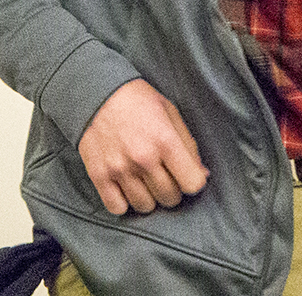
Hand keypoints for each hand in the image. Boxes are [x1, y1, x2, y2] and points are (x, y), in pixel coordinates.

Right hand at [77, 79, 209, 214]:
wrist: (98, 93)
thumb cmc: (139, 101)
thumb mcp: (171, 114)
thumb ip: (189, 146)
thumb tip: (202, 174)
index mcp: (165, 140)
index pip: (192, 183)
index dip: (194, 182)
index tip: (188, 176)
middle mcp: (143, 158)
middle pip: (170, 197)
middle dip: (173, 190)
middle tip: (166, 177)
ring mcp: (119, 169)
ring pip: (145, 206)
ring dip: (150, 197)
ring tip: (146, 181)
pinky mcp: (99, 176)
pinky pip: (117, 208)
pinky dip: (124, 202)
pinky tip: (127, 188)